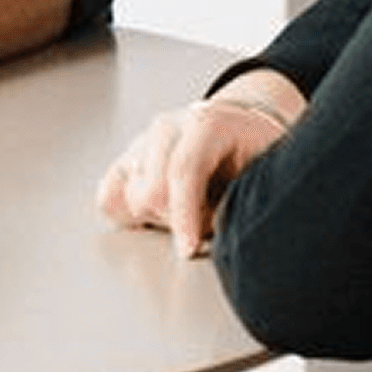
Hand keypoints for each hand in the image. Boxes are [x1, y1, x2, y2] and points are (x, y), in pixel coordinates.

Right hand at [96, 78, 304, 256]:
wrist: (239, 131)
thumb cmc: (252, 155)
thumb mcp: (262, 172)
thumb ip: (240, 198)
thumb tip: (219, 232)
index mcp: (207, 122)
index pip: (184, 171)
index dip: (185, 216)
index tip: (189, 249)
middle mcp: (168, 126)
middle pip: (152, 191)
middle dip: (177, 220)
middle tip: (205, 222)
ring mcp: (141, 142)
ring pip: (131, 199)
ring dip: (160, 217)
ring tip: (187, 211)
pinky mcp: (123, 160)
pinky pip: (109, 199)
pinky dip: (131, 215)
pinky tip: (160, 212)